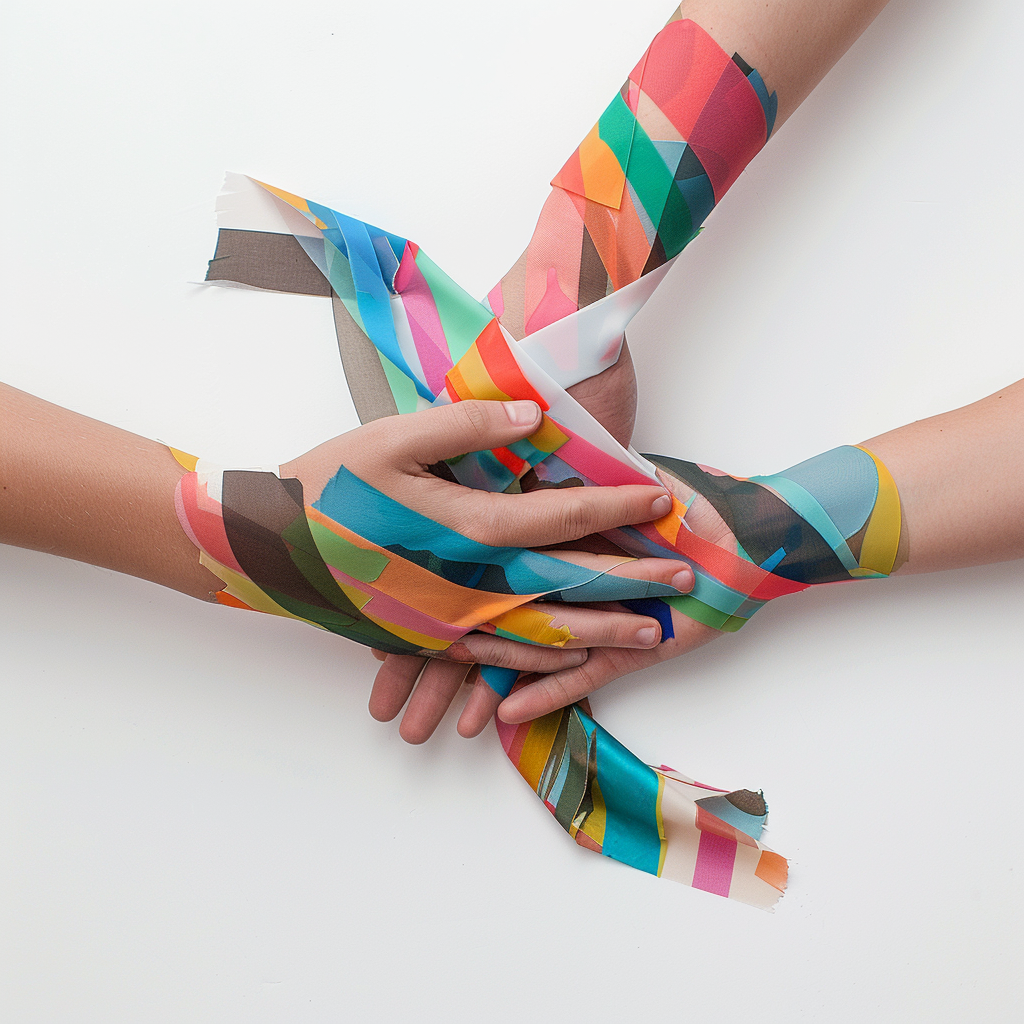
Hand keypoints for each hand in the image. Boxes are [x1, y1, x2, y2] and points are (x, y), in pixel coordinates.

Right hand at [280, 398, 694, 739]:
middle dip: (632, 581)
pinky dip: (542, 665)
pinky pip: (498, 660)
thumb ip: (468, 425)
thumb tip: (537, 418)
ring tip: (649, 636)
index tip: (663, 499)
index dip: (619, 505)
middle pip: (570, 584)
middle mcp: (472, 585)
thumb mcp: (392, 438)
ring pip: (545, 634)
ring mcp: (453, 623)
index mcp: (470, 529)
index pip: (565, 516)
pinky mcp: (431, 640)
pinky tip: (570, 668)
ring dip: (602, 633)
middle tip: (684, 580)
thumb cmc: (328, 487)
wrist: (267, 550)